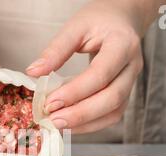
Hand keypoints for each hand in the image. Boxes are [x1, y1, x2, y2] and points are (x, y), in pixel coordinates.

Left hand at [26, 0, 144, 133]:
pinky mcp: (125, 93)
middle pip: (112, 98)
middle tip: (53, 120)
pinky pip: (112, 115)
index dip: (75, 91)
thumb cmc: (99, 21)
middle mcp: (132, 65)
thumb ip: (55, 50)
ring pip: (115, 112)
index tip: (50, 102)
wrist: (121, 20)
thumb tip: (33, 72)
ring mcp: (132, 82)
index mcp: (123, 44)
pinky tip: (71, 124)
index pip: (100, 74)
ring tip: (58, 125)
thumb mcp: (76, 27)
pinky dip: (91, 124)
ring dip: (86, 123)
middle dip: (81, 114)